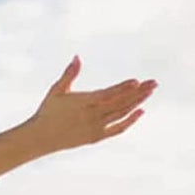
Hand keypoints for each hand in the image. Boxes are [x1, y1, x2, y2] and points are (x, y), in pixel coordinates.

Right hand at [26, 58, 155, 153]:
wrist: (39, 138)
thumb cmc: (47, 111)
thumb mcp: (56, 90)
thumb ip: (69, 74)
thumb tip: (77, 56)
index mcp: (84, 102)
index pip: (108, 94)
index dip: (123, 88)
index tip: (137, 81)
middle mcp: (92, 116)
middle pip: (120, 103)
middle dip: (138, 93)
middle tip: (154, 83)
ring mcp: (95, 127)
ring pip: (121, 114)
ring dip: (137, 103)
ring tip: (150, 92)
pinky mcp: (95, 137)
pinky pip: (117, 129)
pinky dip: (129, 121)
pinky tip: (140, 112)